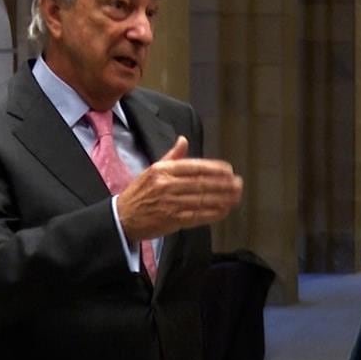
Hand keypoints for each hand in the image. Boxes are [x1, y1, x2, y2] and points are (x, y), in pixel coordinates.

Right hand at [116, 136, 242, 241]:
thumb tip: (183, 140)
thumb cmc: (138, 193)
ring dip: (222, 198)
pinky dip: (213, 213)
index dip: (214, 168)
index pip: (195, 166)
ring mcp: (170, 203)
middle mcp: (167, 185)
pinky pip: (198, 215)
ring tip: (236, 196)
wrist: (122, 217)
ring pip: (202, 199)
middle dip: (223, 184)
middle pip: (202, 183)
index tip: (229, 170)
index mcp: (163, 169)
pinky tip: (224, 210)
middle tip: (238, 183)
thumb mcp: (152, 170)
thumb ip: (171, 156)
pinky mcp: (172, 219)